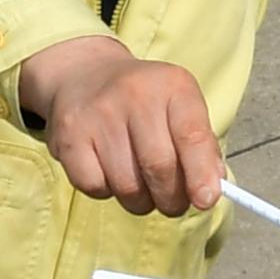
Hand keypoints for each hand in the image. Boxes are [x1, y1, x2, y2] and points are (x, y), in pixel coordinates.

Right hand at [13, 34, 221, 215]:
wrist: (84, 75)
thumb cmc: (144, 103)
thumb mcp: (180, 107)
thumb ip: (201, 147)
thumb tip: (210, 190)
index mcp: (172, 86)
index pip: (192, 135)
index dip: (201, 173)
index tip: (206, 200)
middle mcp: (134, 94)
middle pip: (159, 167)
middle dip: (172, 199)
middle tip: (173, 203)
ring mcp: (98, 114)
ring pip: (128, 186)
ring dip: (140, 201)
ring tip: (141, 186)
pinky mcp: (69, 136)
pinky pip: (95, 187)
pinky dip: (107, 192)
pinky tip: (109, 172)